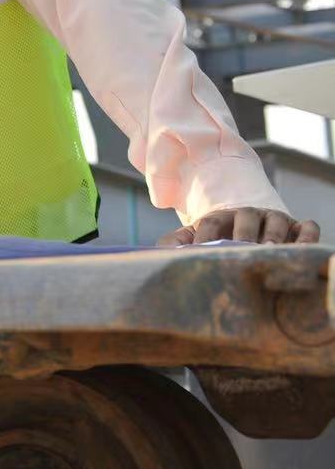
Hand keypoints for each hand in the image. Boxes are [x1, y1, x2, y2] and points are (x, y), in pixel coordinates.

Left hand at [159, 206, 321, 246]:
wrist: (247, 230)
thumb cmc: (217, 240)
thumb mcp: (194, 238)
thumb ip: (175, 242)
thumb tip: (161, 252)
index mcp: (219, 217)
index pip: (211, 222)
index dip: (205, 237)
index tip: (200, 254)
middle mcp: (247, 215)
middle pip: (246, 218)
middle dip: (243, 234)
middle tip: (242, 250)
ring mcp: (274, 219)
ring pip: (277, 221)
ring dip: (274, 235)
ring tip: (269, 251)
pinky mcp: (298, 227)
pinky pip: (307, 227)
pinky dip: (307, 236)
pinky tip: (303, 249)